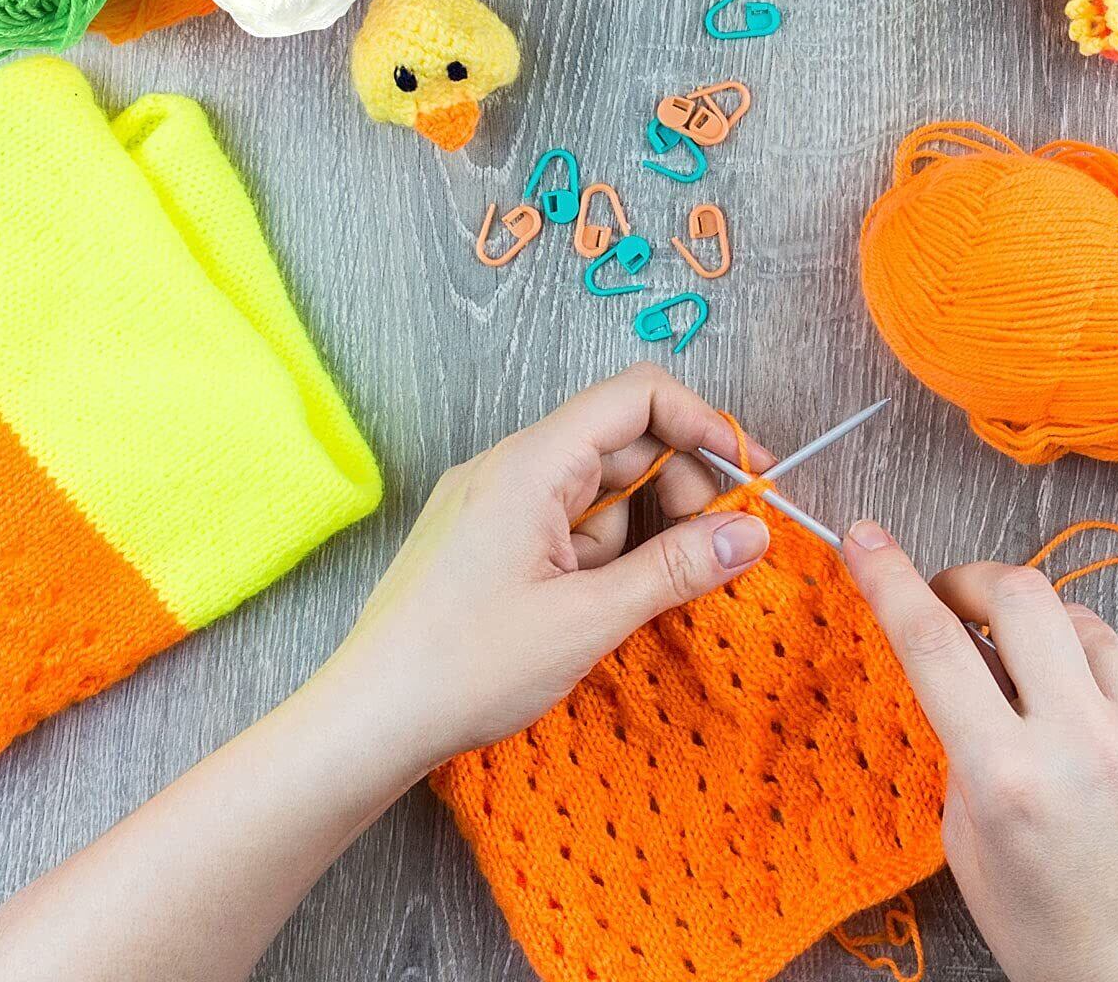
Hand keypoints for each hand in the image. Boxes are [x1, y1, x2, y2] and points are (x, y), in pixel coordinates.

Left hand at [314, 364, 770, 784]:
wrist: (366, 721)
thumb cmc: (463, 668)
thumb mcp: (587, 619)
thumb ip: (677, 569)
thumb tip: (751, 533)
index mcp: (532, 463)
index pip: (636, 396)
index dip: (702, 424)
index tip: (751, 476)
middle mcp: (510, 466)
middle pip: (624, 445)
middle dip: (680, 494)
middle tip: (716, 557)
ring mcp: (494, 502)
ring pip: (598, 492)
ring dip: (638, 535)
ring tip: (642, 601)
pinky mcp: (486, 538)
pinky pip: (565, 523)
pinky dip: (601, 555)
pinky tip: (603, 607)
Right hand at [843, 527, 1117, 981]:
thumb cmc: (1063, 937)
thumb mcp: (970, 849)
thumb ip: (959, 749)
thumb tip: (956, 670)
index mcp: (1010, 780)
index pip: (932, 644)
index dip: (889, 578)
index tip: (867, 540)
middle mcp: (1080, 743)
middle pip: (1016, 592)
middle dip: (970, 578)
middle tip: (952, 597)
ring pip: (1073, 615)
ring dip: (1034, 626)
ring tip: (1024, 671)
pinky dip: (1085, 669)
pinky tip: (1080, 717)